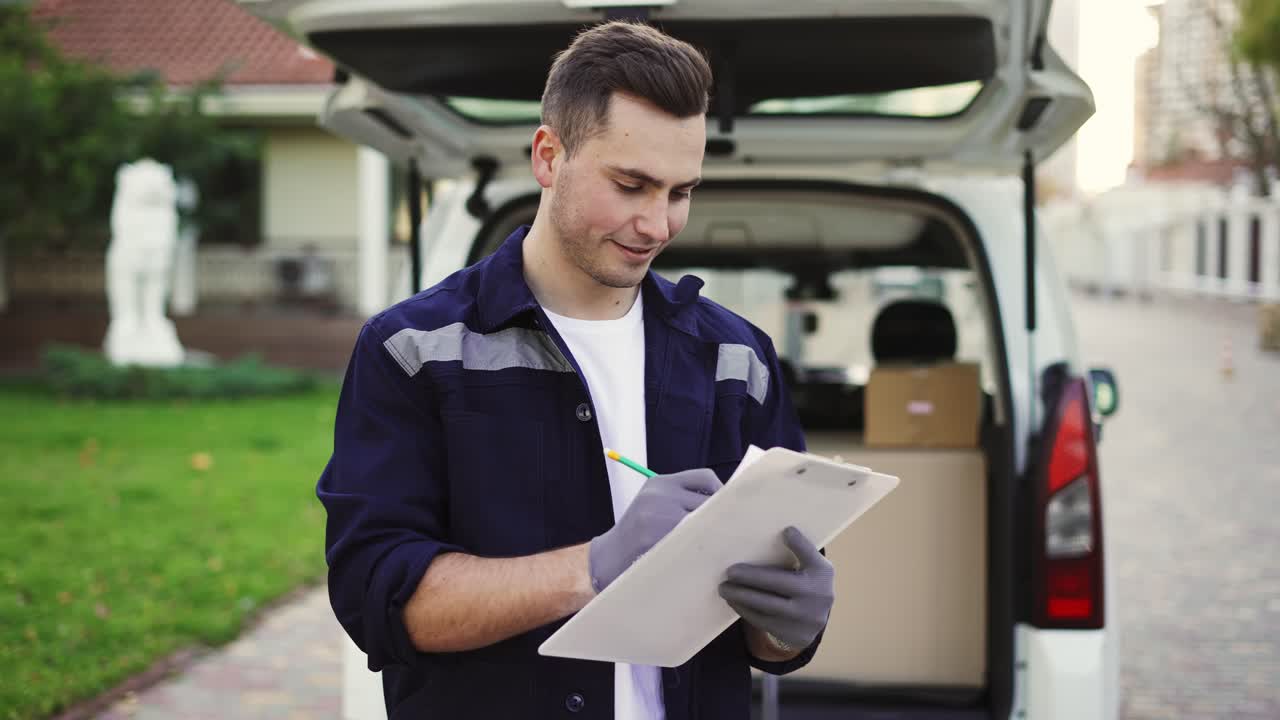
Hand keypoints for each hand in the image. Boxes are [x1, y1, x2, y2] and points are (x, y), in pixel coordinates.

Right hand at [588, 468, 721, 592]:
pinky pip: (691, 544)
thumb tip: (725, 502)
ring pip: (703, 524)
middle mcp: (659, 495)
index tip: (728, 507)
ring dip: (713, 535)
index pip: (704, 477)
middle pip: (708, 501)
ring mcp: (657, 518)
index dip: (721, 491)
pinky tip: (702, 557)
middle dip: (720, 517)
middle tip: (730, 531)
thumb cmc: (637, 531)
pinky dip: (700, 550)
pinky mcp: (656, 541)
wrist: (607, 557)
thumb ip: (681, 497)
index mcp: (660, 482)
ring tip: (718, 546)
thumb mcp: (654, 503)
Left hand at [718, 526, 834, 650]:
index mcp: (822, 572)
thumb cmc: (806, 583)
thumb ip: (799, 552)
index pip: (811, 555)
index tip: (786, 531)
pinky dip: (745, 609)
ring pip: (767, 605)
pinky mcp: (792, 633)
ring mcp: (805, 617)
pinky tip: (733, 601)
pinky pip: (763, 620)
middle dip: (752, 577)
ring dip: (742, 596)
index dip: (800, 543)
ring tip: (724, 588)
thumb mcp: (811, 566)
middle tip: (730, 572)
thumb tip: (774, 534)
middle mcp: (817, 595)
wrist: (815, 621)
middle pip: (780, 583)